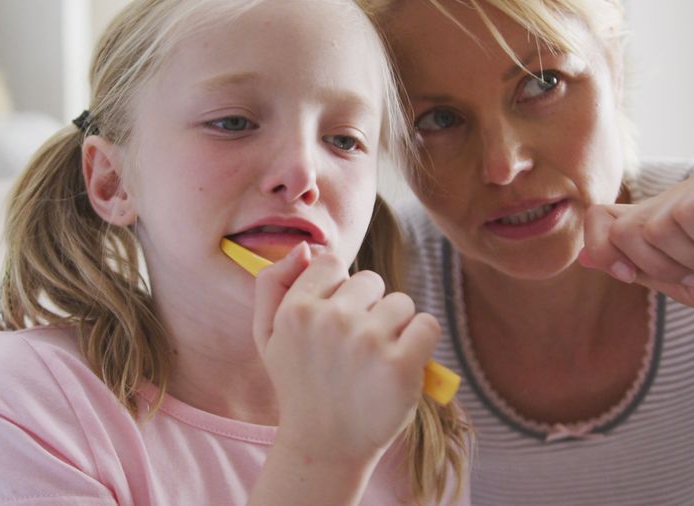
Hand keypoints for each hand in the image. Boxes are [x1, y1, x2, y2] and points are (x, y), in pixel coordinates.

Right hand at [253, 243, 439, 465]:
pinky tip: (402, 364)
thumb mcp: (266, 335)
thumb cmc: (299, 384)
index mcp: (296, 309)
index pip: (332, 263)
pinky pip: (427, 325)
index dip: (337, 290)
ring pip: (401, 303)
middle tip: (354, 347)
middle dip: (368, 308)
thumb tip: (305, 247)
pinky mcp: (401, 365)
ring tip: (376, 360)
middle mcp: (331, 320)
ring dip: (395, 327)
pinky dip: (421, 342)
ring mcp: (368, 342)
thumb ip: (272, 283)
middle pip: (370, 280)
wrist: (325, 446)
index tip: (334, 320)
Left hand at [581, 157, 693, 335]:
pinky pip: (688, 215)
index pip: (605, 219)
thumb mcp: (688, 287)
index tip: (650, 276)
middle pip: (625, 228)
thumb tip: (584, 256)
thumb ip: (640, 268)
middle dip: (662, 267)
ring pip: (654, 225)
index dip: (612, 253)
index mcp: (673, 212)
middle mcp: (688, 189)